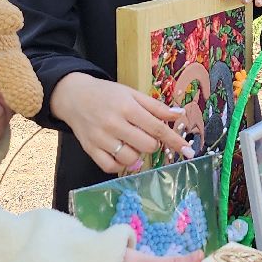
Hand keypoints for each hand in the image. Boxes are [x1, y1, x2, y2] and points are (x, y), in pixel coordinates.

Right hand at [52, 71, 192, 174]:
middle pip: (146, 145)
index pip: (157, 128)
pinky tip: (122, 155)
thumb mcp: (132, 94)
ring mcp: (101, 138)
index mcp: (127, 107)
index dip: (175, 140)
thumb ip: (155, 107)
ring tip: (132, 144)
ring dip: (138, 156)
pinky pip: (111, 167)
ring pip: (130, 159)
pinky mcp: (90, 149)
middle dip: (153, 144)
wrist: (73, 96)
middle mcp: (114, 123)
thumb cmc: (107, 95)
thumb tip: (179, 115)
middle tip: (146, 136)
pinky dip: (120, 165)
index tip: (188, 152)